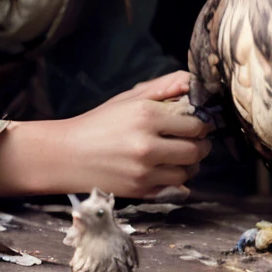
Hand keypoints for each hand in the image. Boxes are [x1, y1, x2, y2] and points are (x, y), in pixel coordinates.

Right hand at [0, 71, 211, 200]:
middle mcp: (147, 145)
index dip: (202, 123)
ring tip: (182, 154)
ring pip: (188, 171)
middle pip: (196, 150)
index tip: (199, 121)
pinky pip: (174, 186)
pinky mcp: (140, 191)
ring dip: (192, 163)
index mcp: (147, 116)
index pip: (195, 124)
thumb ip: (163, 87)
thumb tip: (192, 81)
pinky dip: (177, 178)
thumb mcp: (130, 97)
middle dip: (202, 144)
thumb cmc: (101, 122)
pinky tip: (167, 167)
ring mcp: (144, 171)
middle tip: (196, 139)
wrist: (69, 154)